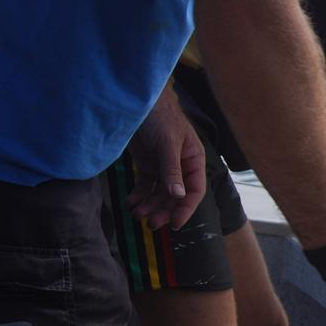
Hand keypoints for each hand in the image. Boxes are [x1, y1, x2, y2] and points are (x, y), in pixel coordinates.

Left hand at [126, 84, 205, 229]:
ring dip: (150, 205)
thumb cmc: (161, 117)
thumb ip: (172, 170)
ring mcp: (163, 167)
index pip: (194, 191)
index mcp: (194, 161)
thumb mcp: (168, 144)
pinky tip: (131, 203)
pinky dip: (138, 196)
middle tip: (150, 224)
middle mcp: (181, 167)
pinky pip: (145, 186)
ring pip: (159, 194)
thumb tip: (178, 196)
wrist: (137, 101)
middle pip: (175, 196)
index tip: (175, 224)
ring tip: (136, 214)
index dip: (186, 209)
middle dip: (164, 210)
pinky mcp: (147, 164)